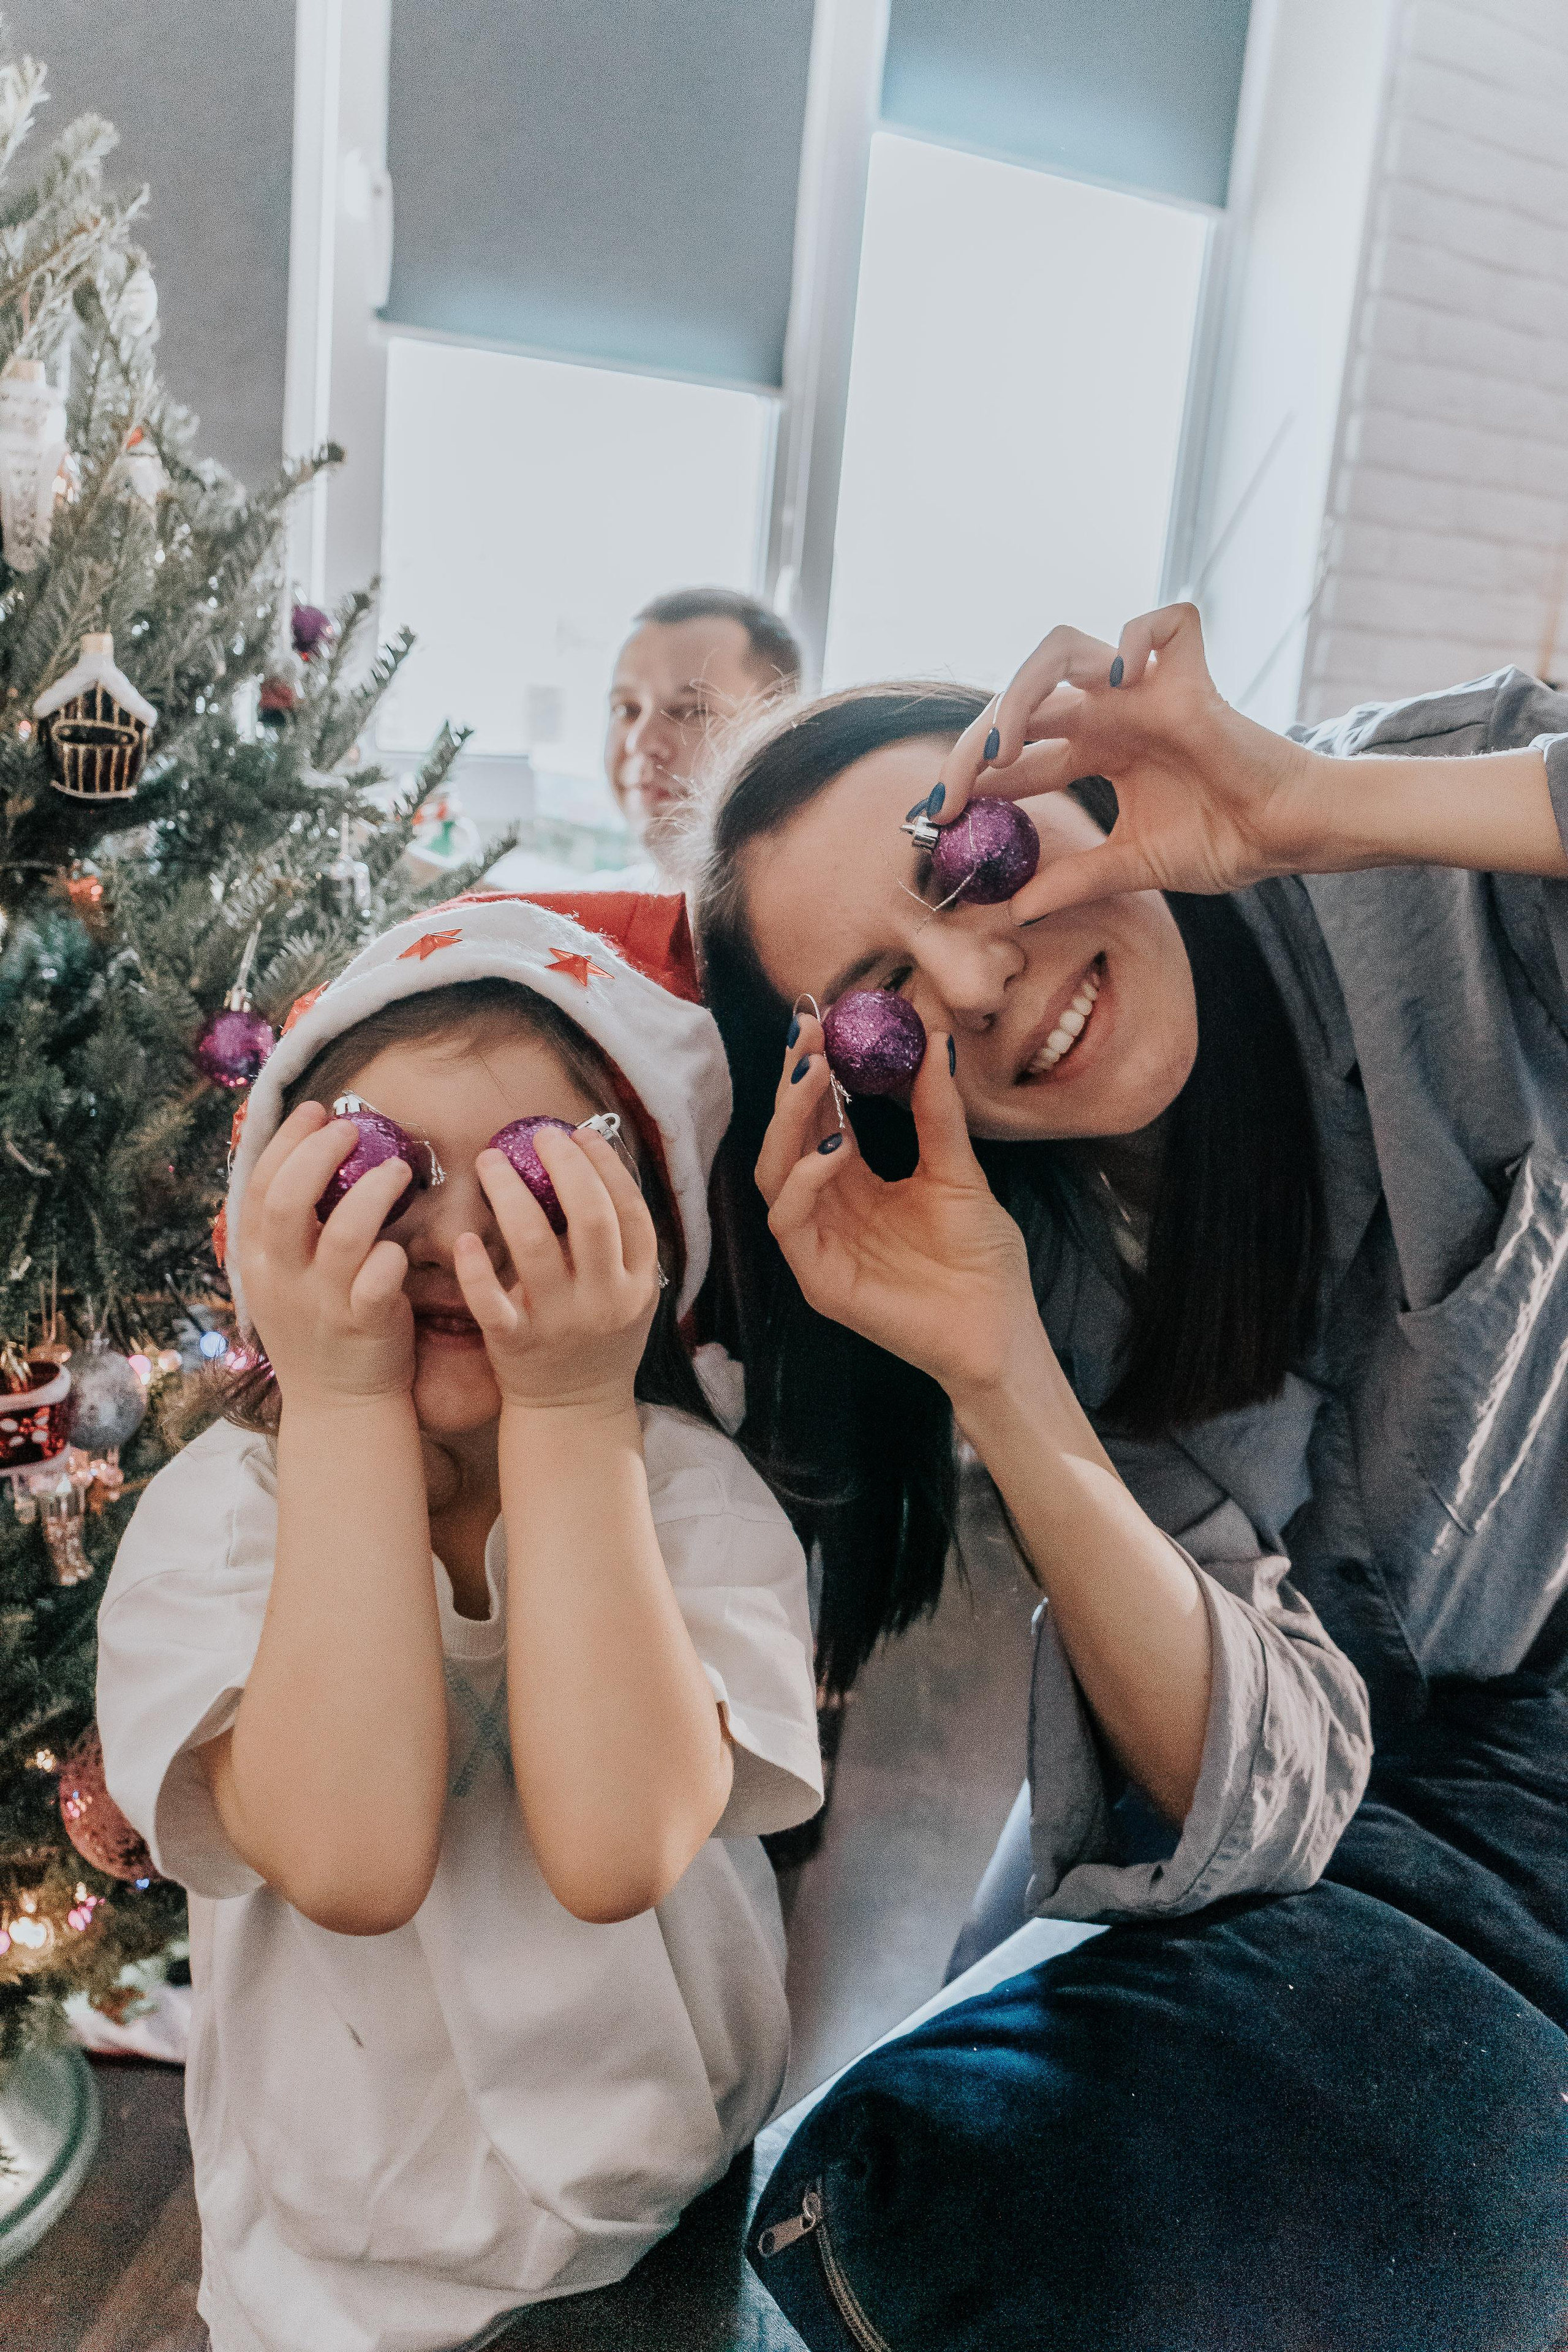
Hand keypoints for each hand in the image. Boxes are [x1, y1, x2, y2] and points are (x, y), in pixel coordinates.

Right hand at [238, 1102, 414, 1407]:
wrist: (339, 1405)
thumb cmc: (321, 1327)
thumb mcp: (285, 1280)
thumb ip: (291, 1230)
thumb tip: (307, 1159)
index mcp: (260, 1262)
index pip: (260, 1187)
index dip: (286, 1142)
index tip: (315, 1111)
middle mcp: (283, 1279)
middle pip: (289, 1200)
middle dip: (320, 1154)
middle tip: (351, 1129)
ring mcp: (322, 1303)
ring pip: (344, 1234)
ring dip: (373, 1193)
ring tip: (398, 1170)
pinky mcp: (363, 1325)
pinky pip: (377, 1281)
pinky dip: (391, 1257)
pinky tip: (401, 1247)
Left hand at [454, 1127, 660, 1413]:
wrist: (576, 1410)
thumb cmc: (598, 1339)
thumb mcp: (629, 1294)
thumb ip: (619, 1244)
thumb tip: (592, 1167)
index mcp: (638, 1282)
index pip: (630, 1210)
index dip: (607, 1166)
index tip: (581, 1133)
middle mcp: (604, 1298)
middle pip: (589, 1217)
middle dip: (563, 1166)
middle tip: (538, 1136)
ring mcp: (560, 1321)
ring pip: (535, 1245)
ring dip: (510, 1194)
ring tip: (491, 1161)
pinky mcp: (517, 1342)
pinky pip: (492, 1301)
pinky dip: (476, 1269)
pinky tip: (464, 1239)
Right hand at [757, 1014, 1047, 1406]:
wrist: (1001, 1330)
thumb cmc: (982, 1260)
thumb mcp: (959, 1171)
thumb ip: (938, 1111)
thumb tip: (935, 1038)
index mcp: (856, 1182)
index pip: (819, 1116)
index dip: (814, 1069)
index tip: (822, 1018)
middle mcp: (828, 1208)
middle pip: (786, 1137)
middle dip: (792, 1082)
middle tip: (810, 1033)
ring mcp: (819, 1244)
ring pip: (774, 1173)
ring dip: (790, 1119)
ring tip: (816, 1073)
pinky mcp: (818, 1279)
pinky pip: (789, 1222)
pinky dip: (804, 1179)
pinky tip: (834, 1145)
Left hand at [932, 603, 1324, 921]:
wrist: (1287, 837)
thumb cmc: (1223, 841)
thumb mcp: (1131, 867)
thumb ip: (1073, 880)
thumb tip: (1013, 910)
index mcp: (1095, 750)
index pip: (1016, 752)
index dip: (971, 779)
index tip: (936, 817)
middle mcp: (1112, 714)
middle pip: (1022, 700)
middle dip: (976, 744)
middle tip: (953, 793)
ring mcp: (1148, 692)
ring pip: (1067, 648)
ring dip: (1023, 688)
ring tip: (1007, 744)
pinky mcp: (1193, 681)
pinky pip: (1166, 622)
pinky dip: (1136, 635)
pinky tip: (1117, 678)